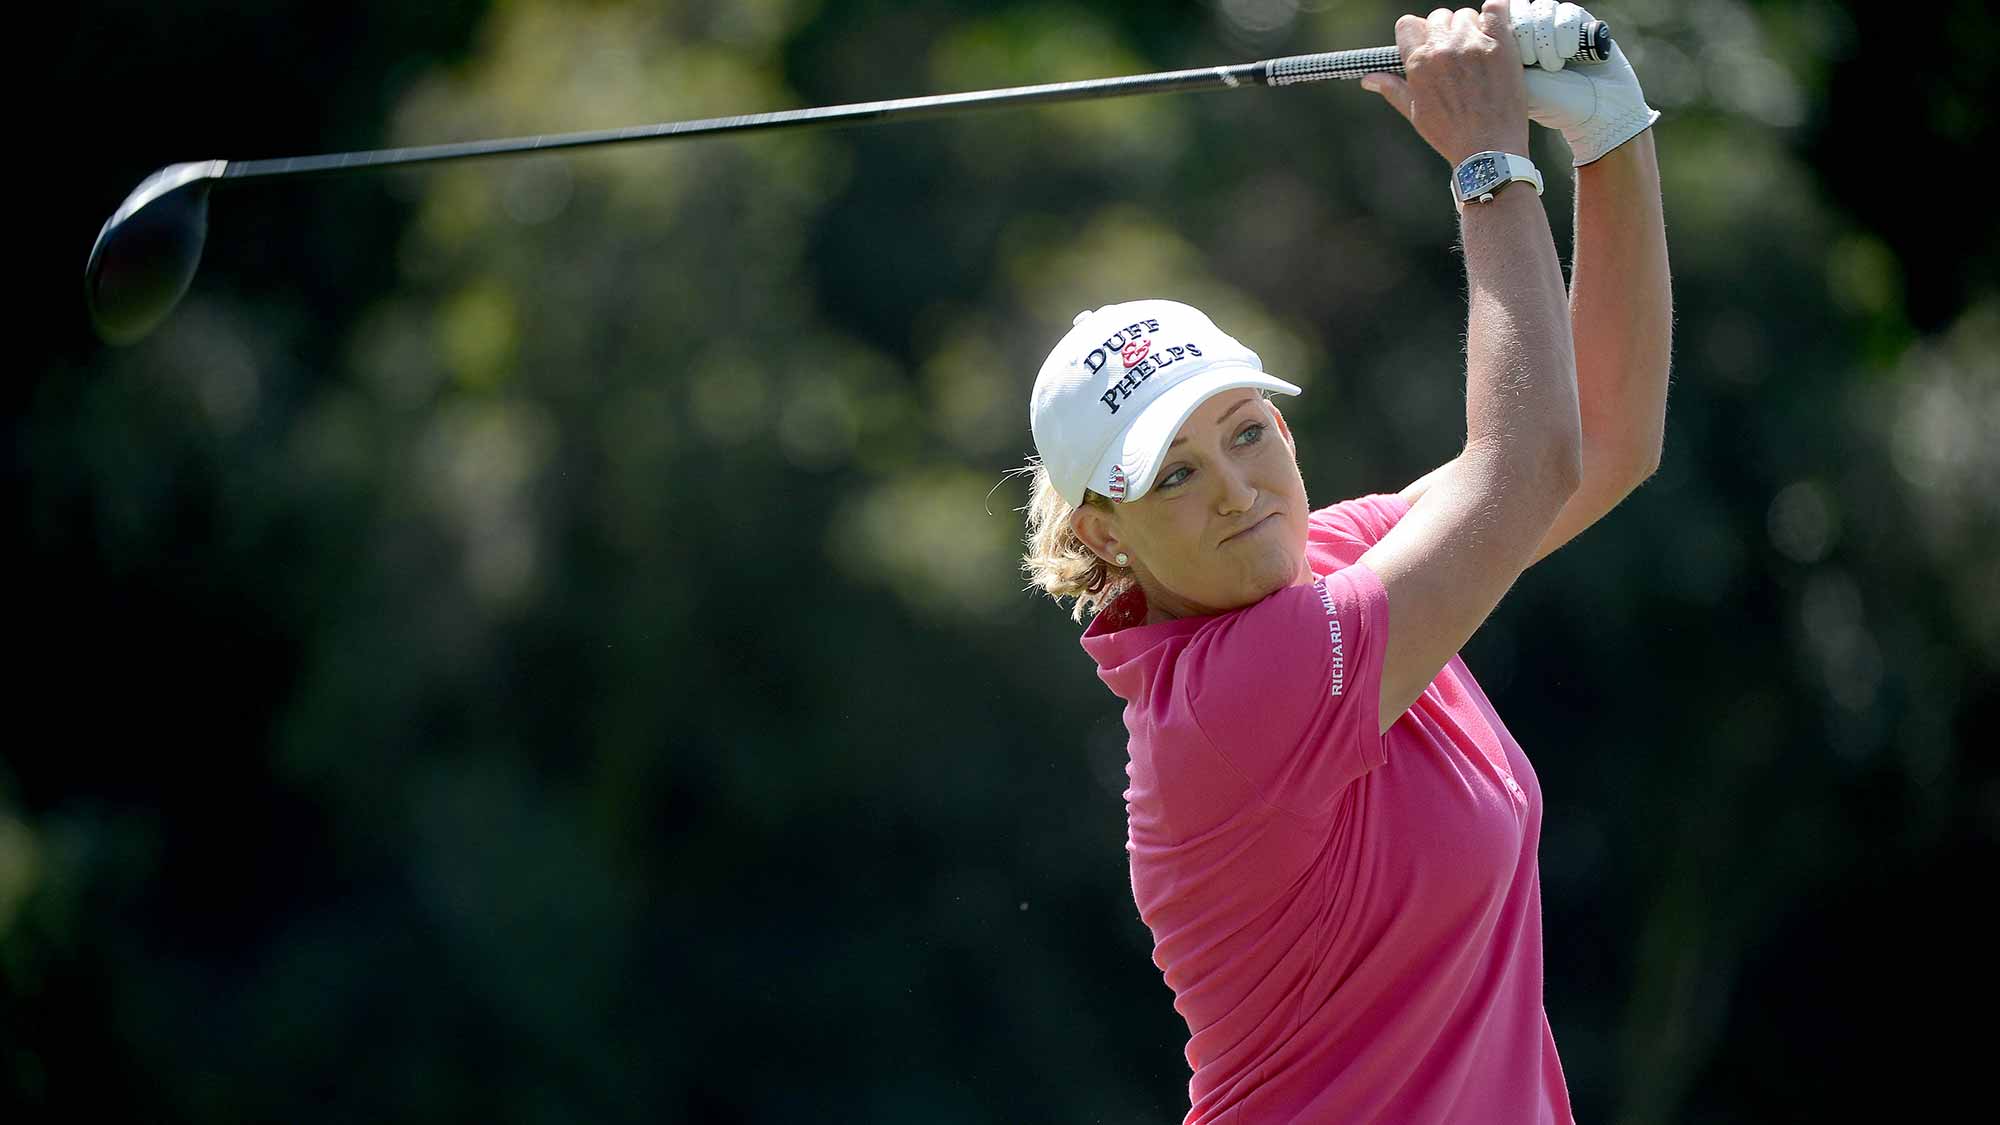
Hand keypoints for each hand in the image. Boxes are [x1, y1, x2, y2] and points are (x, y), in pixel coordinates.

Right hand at [1364, 0, 1530, 166]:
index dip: (1418, 34)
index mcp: (1418, 62)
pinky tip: (1494, 28)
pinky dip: (1496, 11)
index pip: (1408, 24)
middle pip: (1439, 17)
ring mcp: (1472, 43)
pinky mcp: (1500, 44)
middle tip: (1457, 55)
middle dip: (1445, 32)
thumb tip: (1369, 80)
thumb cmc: (1451, 135)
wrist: (1489, 149)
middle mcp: (1443, 48)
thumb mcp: (1416, 113)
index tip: (1429, 46)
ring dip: (1471, 28)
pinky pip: (1497, 6)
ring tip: (1479, 52)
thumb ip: (1393, 89)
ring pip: (1466, 15)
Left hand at [1512, 0, 1660, 164]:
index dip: (1507, 33)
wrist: (1597, 111)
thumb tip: (1488, 26)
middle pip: (1520, 9)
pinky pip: (1567, 12)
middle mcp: (1533, 35)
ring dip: (1547, 39)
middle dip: (1527, 36)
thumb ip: (1499, 56)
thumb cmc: (1553, 104)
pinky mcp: (1581, 23)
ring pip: (1543, 9)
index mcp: (1510, 49)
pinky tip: (1571, 55)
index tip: (1518, 61)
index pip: (1499, 19)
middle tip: (1535, 64)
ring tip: (1554, 66)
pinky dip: (1568, 34)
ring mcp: (1556, 28)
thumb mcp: (1518, 83)